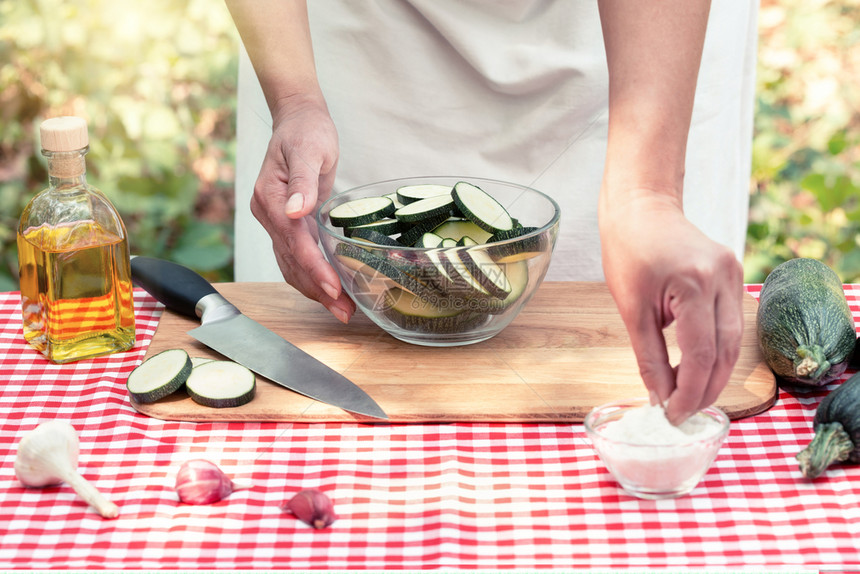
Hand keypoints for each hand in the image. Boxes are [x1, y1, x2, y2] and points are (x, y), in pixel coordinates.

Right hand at [249, 94, 354, 322]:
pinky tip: (331, 290)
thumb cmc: (307, 130)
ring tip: (342, 310)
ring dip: (316, 290)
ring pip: (292, 265)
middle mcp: (268, 213)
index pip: (293, 241)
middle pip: (292, 261)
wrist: (299, 119)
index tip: (334, 287)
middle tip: (344, 311)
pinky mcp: (288, 223)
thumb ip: (302, 180)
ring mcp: (276, 221)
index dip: (314, 267)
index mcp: (270, 198)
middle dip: (318, 289)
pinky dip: (312, 276)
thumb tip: (296, 210)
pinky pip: (296, 257)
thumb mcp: (309, 149)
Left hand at [600, 190, 744, 423]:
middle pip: (726, 352)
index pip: (700, 354)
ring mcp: (734, 274)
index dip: (689, 391)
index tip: (674, 415)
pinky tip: (698, 367)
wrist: (642, 208)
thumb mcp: (630, 308)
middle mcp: (722, 278)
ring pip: (734, 340)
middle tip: (685, 414)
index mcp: (693, 284)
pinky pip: (731, 322)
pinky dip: (717, 349)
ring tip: (692, 397)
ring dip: (715, 373)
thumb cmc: (628, 250)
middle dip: (707, 389)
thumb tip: (660, 397)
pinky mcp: (734, 274)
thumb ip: (649, 356)